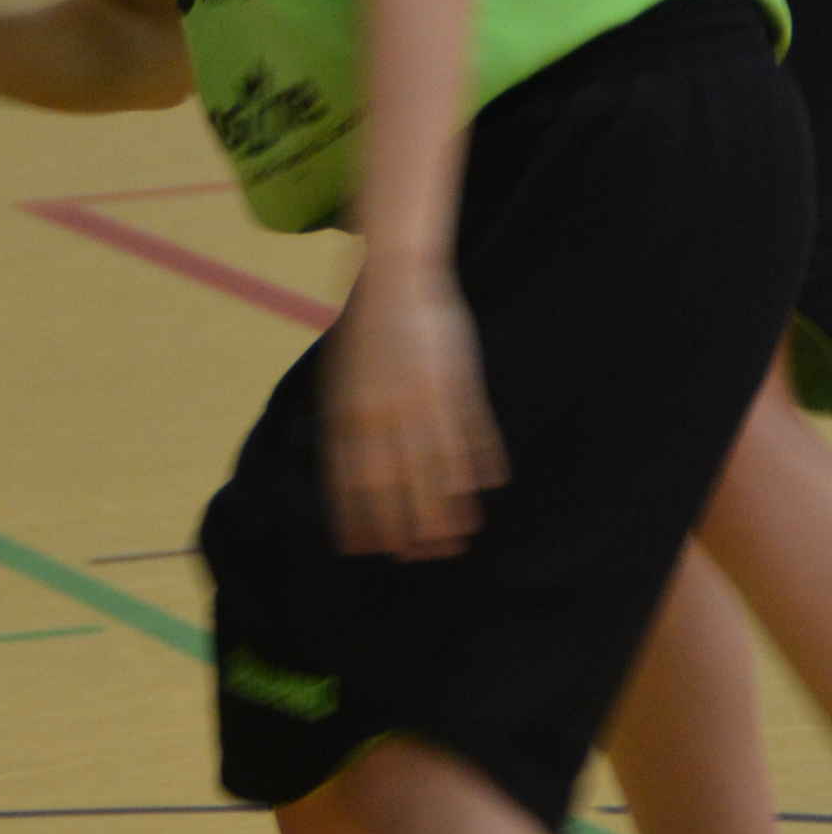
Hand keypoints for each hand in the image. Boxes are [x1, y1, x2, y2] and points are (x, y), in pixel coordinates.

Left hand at [321, 258, 506, 559]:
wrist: (394, 275)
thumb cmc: (368, 331)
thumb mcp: (343, 376)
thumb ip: (348, 424)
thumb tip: (352, 476)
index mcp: (348, 408)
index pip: (350, 476)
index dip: (359, 516)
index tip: (369, 551)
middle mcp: (380, 408)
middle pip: (394, 480)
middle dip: (406, 523)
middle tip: (420, 558)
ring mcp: (418, 395)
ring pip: (434, 463)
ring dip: (447, 504)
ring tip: (460, 538)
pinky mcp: (453, 379)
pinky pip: (469, 428)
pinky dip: (480, 458)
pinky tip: (490, 486)